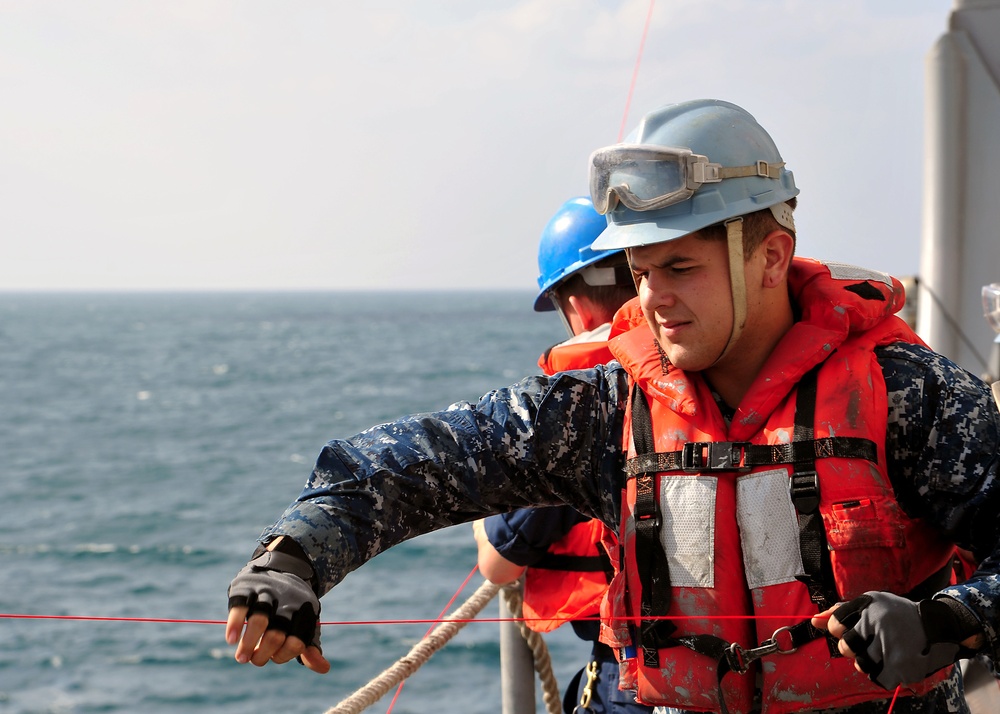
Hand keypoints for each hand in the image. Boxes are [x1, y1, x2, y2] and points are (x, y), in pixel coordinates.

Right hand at [226, 546, 330, 673]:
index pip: (295, 643)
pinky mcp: (246, 589)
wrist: (280, 567)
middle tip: (253, 659)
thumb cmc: (292, 605)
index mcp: (303, 614)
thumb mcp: (304, 622)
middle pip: (276, 635)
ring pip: (259, 621)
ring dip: (248, 644)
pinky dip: (235, 625)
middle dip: (263, 653)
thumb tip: (324, 669)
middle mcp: (285, 604)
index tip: (274, 656)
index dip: (283, 654)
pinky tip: (231, 640)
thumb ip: (310, 647)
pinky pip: (240, 608)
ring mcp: (265, 595)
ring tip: (242, 658)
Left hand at [812, 592, 979, 689]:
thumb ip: (838, 611)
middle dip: (850, 647)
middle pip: (846, 647)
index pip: (835, 624)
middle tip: (865, 642)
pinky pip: (877, 678)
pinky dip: (880, 672)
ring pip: (860, 664)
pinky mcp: (902, 666)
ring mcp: (891, 647)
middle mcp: (879, 624)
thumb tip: (814, 622)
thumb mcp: (869, 603)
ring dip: (866, 660)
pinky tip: (888, 660)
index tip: (850, 627)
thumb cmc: (895, 614)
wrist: (935, 625)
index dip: (838, 628)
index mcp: (868, 606)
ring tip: (879, 650)